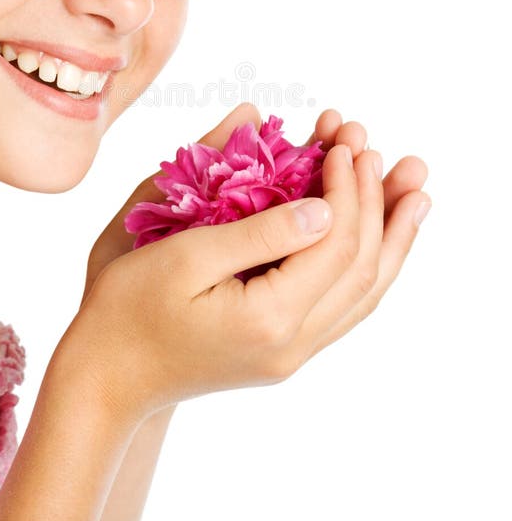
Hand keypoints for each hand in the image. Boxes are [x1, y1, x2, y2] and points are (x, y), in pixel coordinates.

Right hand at [69, 104, 429, 423]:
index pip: (334, 244)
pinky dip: (368, 268)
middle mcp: (293, 344)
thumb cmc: (125, 307)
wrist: (104, 377)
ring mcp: (292, 354)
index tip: (343, 142)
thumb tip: (322, 204)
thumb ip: (257, 230)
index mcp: (268, 318)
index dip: (347, 188)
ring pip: (363, 294)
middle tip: (392, 154)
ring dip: (391, 240)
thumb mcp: (183, 256)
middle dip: (380, 205)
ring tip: (416, 196)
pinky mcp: (283, 352)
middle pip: (363, 270)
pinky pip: (344, 308)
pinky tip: (379, 242)